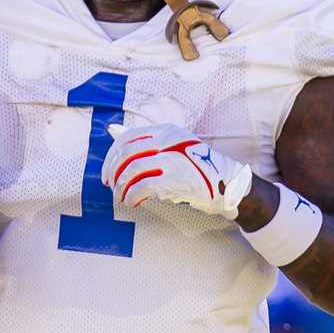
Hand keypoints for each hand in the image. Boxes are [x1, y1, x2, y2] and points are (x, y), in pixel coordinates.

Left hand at [101, 122, 252, 219]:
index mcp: (165, 131)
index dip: (110, 158)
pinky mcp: (175, 178)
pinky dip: (132, 195)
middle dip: (113, 173)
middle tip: (110, 187)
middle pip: (126, 154)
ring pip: (131, 170)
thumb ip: (144, 141)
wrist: (226, 183)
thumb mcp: (171, 146)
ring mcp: (172, 159)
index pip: (127, 139)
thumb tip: (112, 130)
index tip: (107, 174)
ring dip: (121, 187)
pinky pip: (142, 186)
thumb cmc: (195, 167)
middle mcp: (168, 141)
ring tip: (121, 198)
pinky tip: (132, 202)